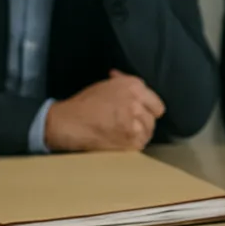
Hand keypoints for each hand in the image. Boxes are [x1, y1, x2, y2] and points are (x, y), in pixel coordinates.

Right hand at [45, 70, 165, 151]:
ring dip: (140, 133)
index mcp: (133, 87)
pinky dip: (133, 144)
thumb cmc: (84, 103)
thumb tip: (129, 81)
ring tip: (125, 133)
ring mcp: (135, 123)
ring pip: (148, 131)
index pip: (156, 104)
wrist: (68, 122)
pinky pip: (140, 144)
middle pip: (153, 118)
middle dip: (143, 121)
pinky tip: (122, 140)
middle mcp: (137, 103)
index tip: (143, 113)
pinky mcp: (130, 140)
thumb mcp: (106, 85)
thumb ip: (123, 82)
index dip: (149, 109)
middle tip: (131, 124)